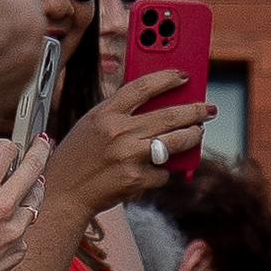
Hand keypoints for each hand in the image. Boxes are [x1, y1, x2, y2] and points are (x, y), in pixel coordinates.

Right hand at [0, 133, 50, 270]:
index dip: (6, 146)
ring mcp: (13, 233)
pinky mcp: (18, 252)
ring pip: (35, 200)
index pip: (6, 150)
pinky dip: (15, 225)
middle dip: (40, 151)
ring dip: (31, 190)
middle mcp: (1, 209)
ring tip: (28, 183)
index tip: (9, 146)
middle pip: (33, 168)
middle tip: (43, 142)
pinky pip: (22, 230)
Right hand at [50, 68, 219, 217]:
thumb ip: (119, 113)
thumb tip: (159, 104)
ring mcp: (129, 156)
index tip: (184, 76)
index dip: (167, 78)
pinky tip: (150, 172)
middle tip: (207, 109)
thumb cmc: (77, 157)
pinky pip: (162, 172)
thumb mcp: (91, 125)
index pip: (143, 86)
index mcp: (105, 114)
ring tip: (197, 133)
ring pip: (177, 141)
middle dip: (195, 111)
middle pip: (170, 115)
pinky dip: (161, 172)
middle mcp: (118, 132)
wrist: (62, 194)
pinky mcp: (137, 179)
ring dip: (193, 136)